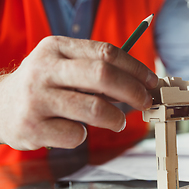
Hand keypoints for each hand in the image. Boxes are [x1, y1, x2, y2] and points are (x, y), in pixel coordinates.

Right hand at [0, 36, 157, 149]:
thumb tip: (139, 85)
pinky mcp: (33, 127)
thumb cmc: (44, 85)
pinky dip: (84, 136)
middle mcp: (45, 70)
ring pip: (94, 109)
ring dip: (115, 119)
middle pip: (103, 75)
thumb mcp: (63, 66)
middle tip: (144, 102)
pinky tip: (75, 131)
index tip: (151, 82)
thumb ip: (96, 70)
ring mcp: (37, 99)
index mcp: (57, 48)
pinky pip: (76, 135)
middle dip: (133, 91)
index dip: (135, 68)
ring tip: (118, 122)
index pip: (106, 53)